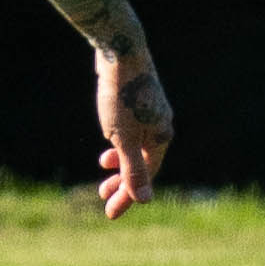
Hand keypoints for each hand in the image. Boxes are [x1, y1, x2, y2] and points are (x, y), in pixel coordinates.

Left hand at [86, 46, 174, 217]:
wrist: (121, 53)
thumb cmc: (120, 96)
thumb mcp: (123, 138)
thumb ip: (133, 170)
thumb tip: (145, 201)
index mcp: (162, 138)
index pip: (147, 177)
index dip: (128, 196)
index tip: (109, 212)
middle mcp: (162, 127)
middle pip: (144, 164)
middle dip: (123, 182)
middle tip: (102, 196)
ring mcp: (152, 114)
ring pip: (138, 147)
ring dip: (121, 163)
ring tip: (103, 168)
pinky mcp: (141, 103)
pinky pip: (134, 134)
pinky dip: (122, 145)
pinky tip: (110, 143)